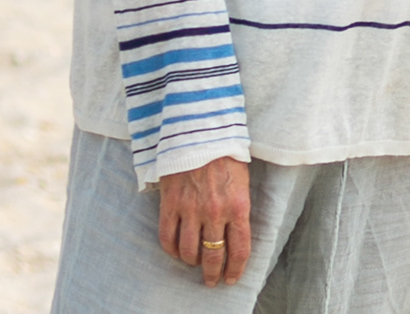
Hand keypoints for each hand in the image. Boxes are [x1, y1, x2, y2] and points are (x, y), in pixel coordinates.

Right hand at [158, 156, 251, 286]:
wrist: (201, 130)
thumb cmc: (226, 152)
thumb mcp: (242, 180)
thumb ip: (238, 207)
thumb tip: (235, 232)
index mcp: (238, 206)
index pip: (240, 249)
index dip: (236, 268)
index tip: (231, 278)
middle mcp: (215, 212)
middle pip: (213, 255)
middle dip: (213, 273)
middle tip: (211, 280)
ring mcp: (191, 209)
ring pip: (189, 251)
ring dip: (192, 262)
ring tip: (194, 262)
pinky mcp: (170, 204)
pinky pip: (167, 238)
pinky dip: (171, 249)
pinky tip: (176, 251)